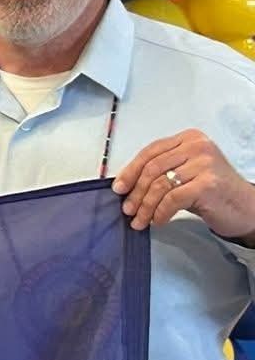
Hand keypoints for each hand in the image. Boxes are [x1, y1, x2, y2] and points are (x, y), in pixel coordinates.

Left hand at [113, 130, 254, 238]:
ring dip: (145, 206)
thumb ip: (160, 172)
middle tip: (128, 209)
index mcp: (189, 138)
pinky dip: (160, 212)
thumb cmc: (211, 190)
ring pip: (159, 185)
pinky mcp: (208, 183)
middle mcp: (198, 146)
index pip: (151, 152)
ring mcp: (204, 163)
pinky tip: (158, 221)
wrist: (244, 206)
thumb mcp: (184, 173)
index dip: (130, 171)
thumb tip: (125, 185)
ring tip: (139, 220)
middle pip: (152, 168)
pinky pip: (172, 199)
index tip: (119, 188)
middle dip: (135, 192)